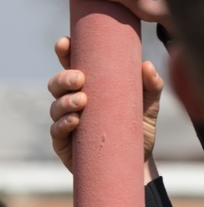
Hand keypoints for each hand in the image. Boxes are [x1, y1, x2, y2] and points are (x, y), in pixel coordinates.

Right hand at [48, 36, 162, 174]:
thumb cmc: (137, 130)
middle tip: (79, 78)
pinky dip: (63, 123)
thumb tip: (147, 65)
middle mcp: (72, 102)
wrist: (135, 163)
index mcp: (89, 88)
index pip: (71, 65)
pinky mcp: (64, 143)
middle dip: (63, 78)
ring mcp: (65, 122)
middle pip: (56, 84)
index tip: (64, 43)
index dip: (64, 52)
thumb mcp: (148, 106)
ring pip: (54, 106)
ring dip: (64, 101)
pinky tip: (75, 120)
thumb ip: (151, 86)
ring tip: (82, 101)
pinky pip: (56, 130)